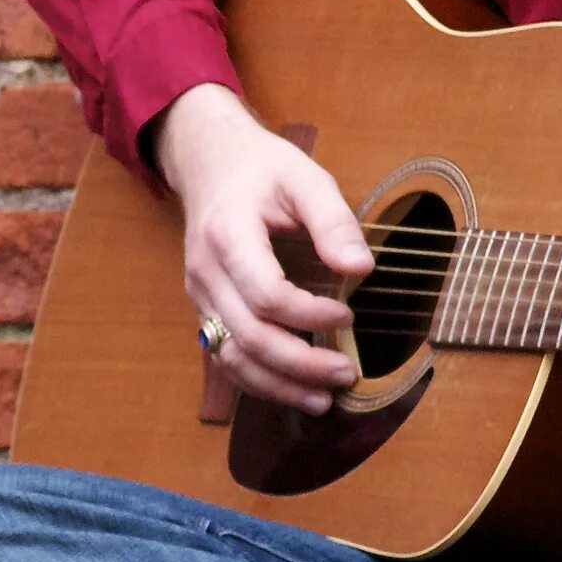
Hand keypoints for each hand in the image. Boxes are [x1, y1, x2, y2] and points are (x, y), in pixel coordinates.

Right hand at [151, 83, 372, 414]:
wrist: (209, 162)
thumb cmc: (260, 169)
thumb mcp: (303, 178)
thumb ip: (333, 221)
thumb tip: (360, 269)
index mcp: (228, 235)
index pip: (266, 294)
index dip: (309, 315)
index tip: (348, 315)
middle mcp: (206, 272)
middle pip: (248, 335)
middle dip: (300, 363)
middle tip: (346, 373)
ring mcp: (200, 295)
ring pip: (231, 357)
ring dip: (277, 385)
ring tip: (322, 399)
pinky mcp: (205, 308)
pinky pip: (225, 355)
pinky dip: (257, 381)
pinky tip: (292, 390)